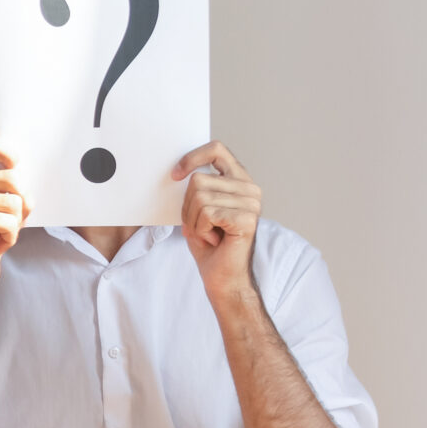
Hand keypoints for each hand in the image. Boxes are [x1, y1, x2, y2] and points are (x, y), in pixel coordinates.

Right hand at [0, 134, 27, 295]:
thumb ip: (7, 181)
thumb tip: (29, 166)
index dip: (8, 152)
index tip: (15, 168)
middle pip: (14, 176)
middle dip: (22, 202)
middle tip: (9, 218)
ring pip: (15, 201)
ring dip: (16, 222)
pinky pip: (10, 221)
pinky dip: (11, 237)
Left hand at [178, 141, 260, 296]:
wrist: (223, 277)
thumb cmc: (209, 245)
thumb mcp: (196, 211)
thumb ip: (195, 189)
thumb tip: (179, 171)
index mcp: (239, 181)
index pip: (217, 150)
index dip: (192, 157)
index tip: (175, 174)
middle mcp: (249, 188)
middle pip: (198, 180)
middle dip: (188, 208)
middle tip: (201, 227)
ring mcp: (251, 202)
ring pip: (199, 198)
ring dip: (194, 222)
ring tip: (209, 234)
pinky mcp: (246, 217)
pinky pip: (206, 214)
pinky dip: (200, 230)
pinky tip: (214, 240)